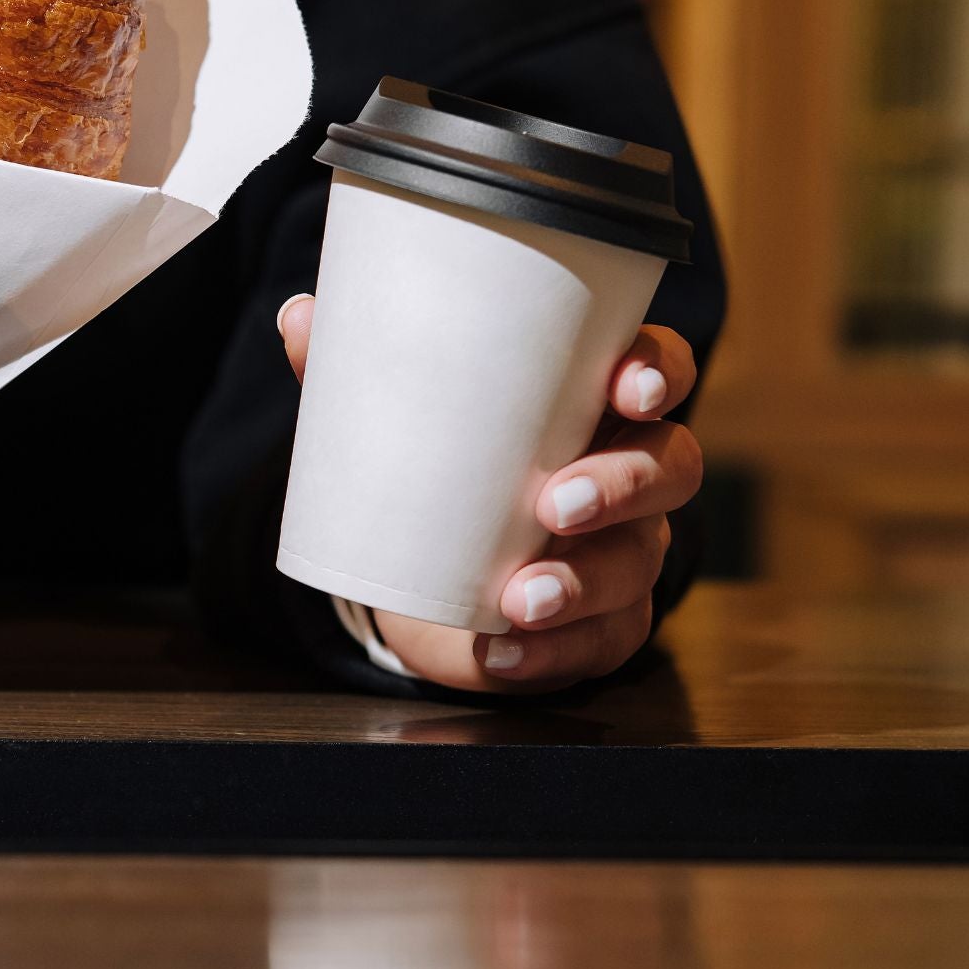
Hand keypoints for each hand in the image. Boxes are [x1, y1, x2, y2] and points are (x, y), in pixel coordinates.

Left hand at [276, 295, 701, 692]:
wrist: (431, 572)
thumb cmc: (442, 463)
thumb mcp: (401, 411)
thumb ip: (357, 365)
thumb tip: (297, 316)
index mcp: (591, 400)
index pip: (657, 368)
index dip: (657, 372)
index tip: (624, 386)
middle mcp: (629, 471)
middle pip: (671, 466)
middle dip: (622, 484)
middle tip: (552, 503)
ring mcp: (625, 550)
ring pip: (637, 563)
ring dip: (581, 582)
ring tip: (519, 598)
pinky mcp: (603, 625)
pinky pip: (599, 641)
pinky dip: (550, 652)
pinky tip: (505, 651)